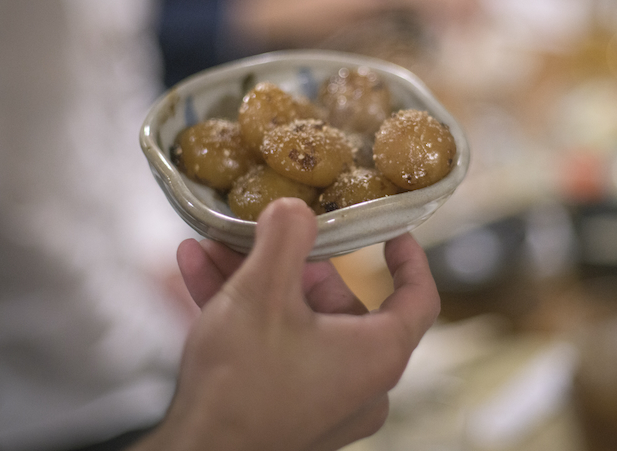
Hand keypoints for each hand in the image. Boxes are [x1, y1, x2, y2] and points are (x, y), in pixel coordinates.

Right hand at [133, 198, 439, 450]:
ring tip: (214, 245)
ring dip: (255, 281)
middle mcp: (360, 381)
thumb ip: (285, 238)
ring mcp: (325, 399)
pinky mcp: (291, 409)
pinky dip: (245, 312)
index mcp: (377, 353)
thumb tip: (295, 207)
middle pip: (339, 301)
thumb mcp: (262, 293)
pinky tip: (198, 272)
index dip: (409, 257)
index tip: (391, 230)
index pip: (418, 297)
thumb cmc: (240, 384)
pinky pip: (277, 346)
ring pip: (297, 320)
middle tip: (263, 232)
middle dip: (292, 261)